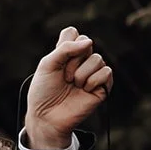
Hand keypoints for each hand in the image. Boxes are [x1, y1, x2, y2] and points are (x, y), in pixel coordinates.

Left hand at [24, 26, 112, 149]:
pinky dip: (93, 81)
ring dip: (81, 73)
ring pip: (97, 59)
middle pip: (86, 43)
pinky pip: (106, 72)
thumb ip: (65, 48)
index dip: (66, 44)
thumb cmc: (44, 92)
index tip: (57, 61)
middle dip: (72, 61)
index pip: (73, 33)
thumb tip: (90, 42)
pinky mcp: (102, 87)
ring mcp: (93, 73)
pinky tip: (85, 90)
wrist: (47, 116)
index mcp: (67, 53)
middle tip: (64, 77)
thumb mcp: (48, 64)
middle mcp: (82, 60)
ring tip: (73, 85)